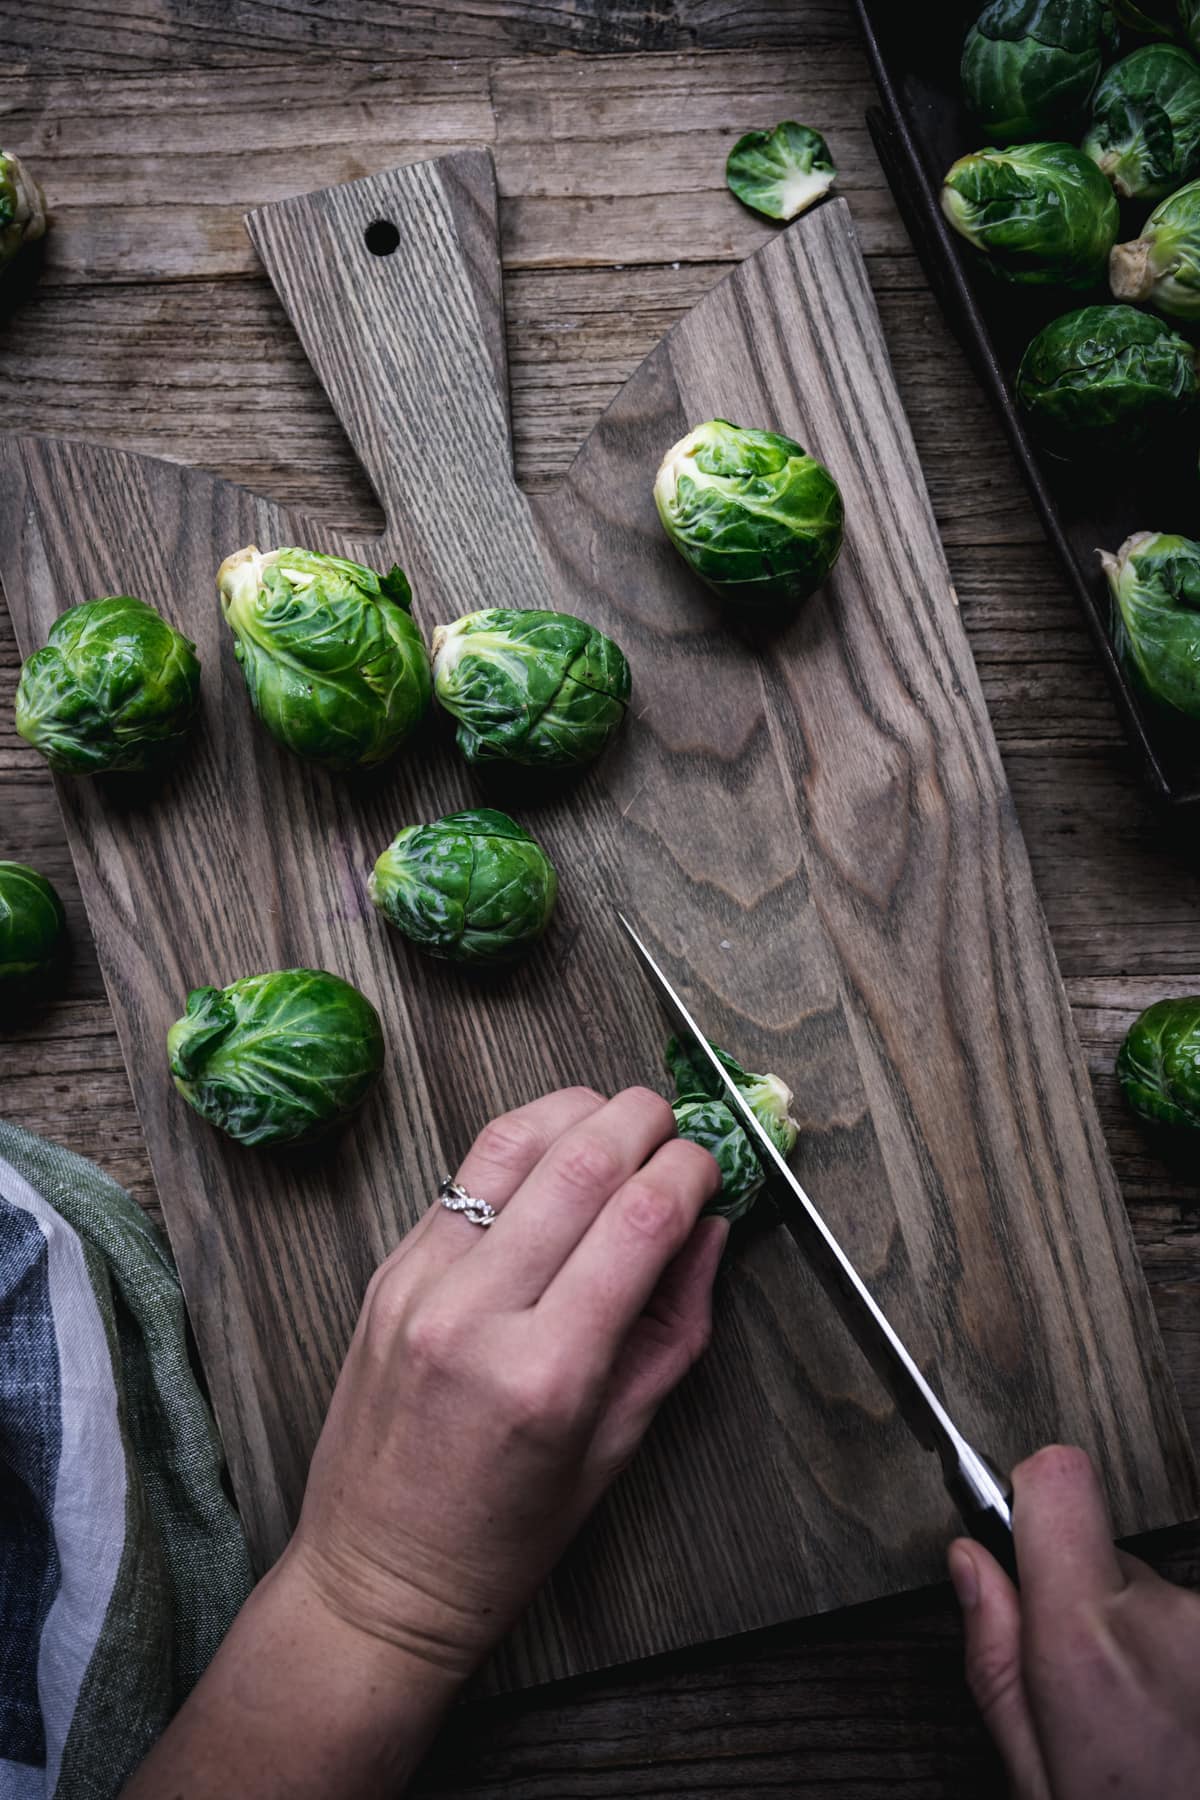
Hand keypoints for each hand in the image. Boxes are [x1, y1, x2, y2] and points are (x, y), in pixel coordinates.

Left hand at [124, 1084, 725, 1798]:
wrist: (380, 1573)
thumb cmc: (506, 1534)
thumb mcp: (619, 1443)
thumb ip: (674, 1324)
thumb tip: (709, 1226)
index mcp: (547, 1373)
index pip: (640, 1219)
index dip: (691, 1171)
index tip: (713, 1165)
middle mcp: (475, 1313)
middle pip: (579, 1160)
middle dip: (644, 1121)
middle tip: (677, 1127)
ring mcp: (419, 1283)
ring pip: (511, 1140)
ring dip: (580, 1110)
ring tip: (620, 1121)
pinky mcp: (388, 1269)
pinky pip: (463, 1173)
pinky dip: (522, 1144)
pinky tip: (556, 1153)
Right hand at [949, 1445, 1199, 1799]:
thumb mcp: (1036, 1780)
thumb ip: (996, 1658)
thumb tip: (971, 1567)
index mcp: (1088, 1643)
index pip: (1059, 1479)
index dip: (1033, 1496)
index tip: (1024, 1528)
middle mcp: (1167, 1623)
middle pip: (1110, 1555)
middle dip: (1096, 1604)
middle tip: (1100, 1694)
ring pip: (1166, 1602)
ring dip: (1157, 1648)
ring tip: (1161, 1731)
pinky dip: (1191, 1670)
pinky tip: (1187, 1730)